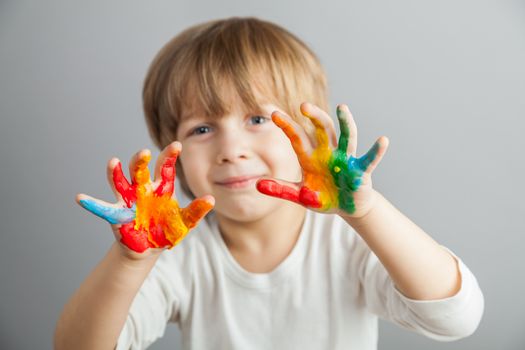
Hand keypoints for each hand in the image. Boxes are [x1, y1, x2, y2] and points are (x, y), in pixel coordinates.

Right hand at [76, 141, 213, 254]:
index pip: (165, 167)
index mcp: (161, 188)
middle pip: (140, 170)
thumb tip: (211, 199)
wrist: (150, 247)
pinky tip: (81, 198)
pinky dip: (91, 203)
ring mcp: (128, 200)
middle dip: (140, 160)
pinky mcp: (116, 214)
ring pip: (120, 182)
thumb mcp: (185, 222)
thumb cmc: (167, 229)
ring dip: (115, 173)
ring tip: (114, 163)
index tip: (177, 145)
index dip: (169, 155)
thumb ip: (197, 211)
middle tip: (144, 152)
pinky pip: (102, 207)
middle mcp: (143, 189)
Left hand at [256, 103, 387, 217]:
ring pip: (346, 136)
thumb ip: (281, 190)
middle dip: (314, 117)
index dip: (287, 126)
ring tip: (342, 108)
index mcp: (311, 158)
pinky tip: (383, 140)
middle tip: (303, 105)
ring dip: (345, 122)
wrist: (346, 208)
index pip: (297, 138)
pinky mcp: (361, 170)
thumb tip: (257, 184)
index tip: (274, 114)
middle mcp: (328, 153)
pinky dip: (376, 150)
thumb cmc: (324, 197)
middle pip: (321, 129)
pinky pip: (369, 159)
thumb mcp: (300, 195)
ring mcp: (346, 159)